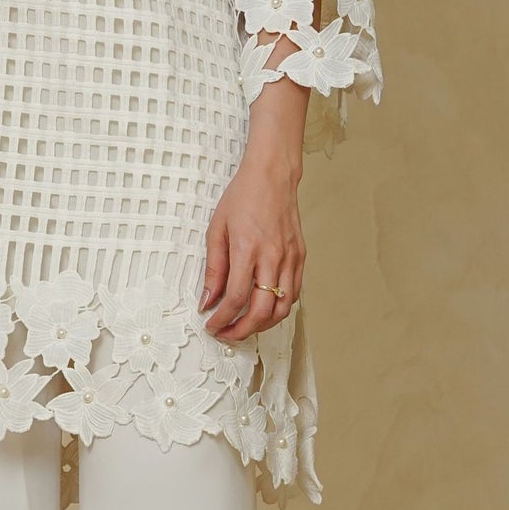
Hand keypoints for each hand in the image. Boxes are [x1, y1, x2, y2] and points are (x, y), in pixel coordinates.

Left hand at [198, 141, 305, 342]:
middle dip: (243, 330)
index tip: (212, 326)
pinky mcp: (300, 257)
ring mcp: (290, 258)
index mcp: (247, 249)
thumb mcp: (216, 229)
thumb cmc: (243, 197)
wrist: (272, 176)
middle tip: (227, 334)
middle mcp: (272, 257)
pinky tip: (264, 308)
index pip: (236, 298)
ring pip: (283, 308)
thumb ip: (214, 268)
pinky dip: (279, 308)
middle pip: (262, 311)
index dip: (222, 319)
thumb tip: (208, 300)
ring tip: (245, 325)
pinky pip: (294, 294)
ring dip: (263, 324)